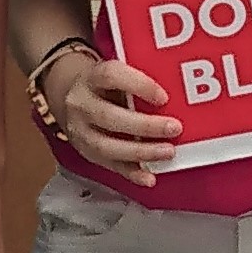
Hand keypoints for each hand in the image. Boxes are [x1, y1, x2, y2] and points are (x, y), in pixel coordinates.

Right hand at [42, 40, 182, 183]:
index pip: (111, 76)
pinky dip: (132, 173)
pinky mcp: (87, 153)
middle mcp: (81, 104)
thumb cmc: (106, 87)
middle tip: (174, 128)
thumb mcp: (118, 75)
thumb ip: (140, 81)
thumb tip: (179, 92)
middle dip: (144, 126)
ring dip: (141, 151)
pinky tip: (149, 177)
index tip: (163, 97)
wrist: (72, 99)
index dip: (138, 86)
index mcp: (91, 78)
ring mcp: (81, 131)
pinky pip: (110, 166)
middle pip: (108, 116)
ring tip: (167, 152)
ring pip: (107, 146)